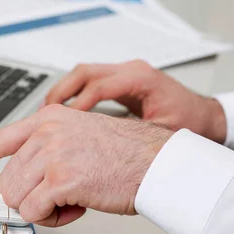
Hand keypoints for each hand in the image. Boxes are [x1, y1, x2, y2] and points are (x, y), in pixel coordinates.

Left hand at [0, 105, 173, 226]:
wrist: (157, 164)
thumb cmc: (124, 156)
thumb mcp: (77, 137)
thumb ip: (44, 150)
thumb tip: (19, 179)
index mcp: (47, 120)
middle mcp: (46, 133)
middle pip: (7, 182)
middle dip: (28, 197)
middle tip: (56, 197)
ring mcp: (52, 155)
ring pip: (17, 199)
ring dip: (41, 209)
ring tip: (69, 200)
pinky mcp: (61, 179)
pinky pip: (34, 213)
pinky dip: (53, 219)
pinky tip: (77, 207)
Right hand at [45, 60, 226, 143]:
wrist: (199, 117)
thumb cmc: (185, 125)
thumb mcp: (159, 135)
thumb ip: (129, 138)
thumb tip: (100, 151)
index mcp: (142, 80)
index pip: (100, 86)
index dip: (78, 104)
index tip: (63, 123)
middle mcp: (130, 71)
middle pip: (85, 72)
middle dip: (61, 93)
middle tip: (45, 115)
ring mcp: (123, 73)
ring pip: (82, 74)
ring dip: (62, 92)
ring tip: (46, 114)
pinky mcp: (117, 81)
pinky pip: (86, 82)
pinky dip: (70, 95)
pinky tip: (60, 112)